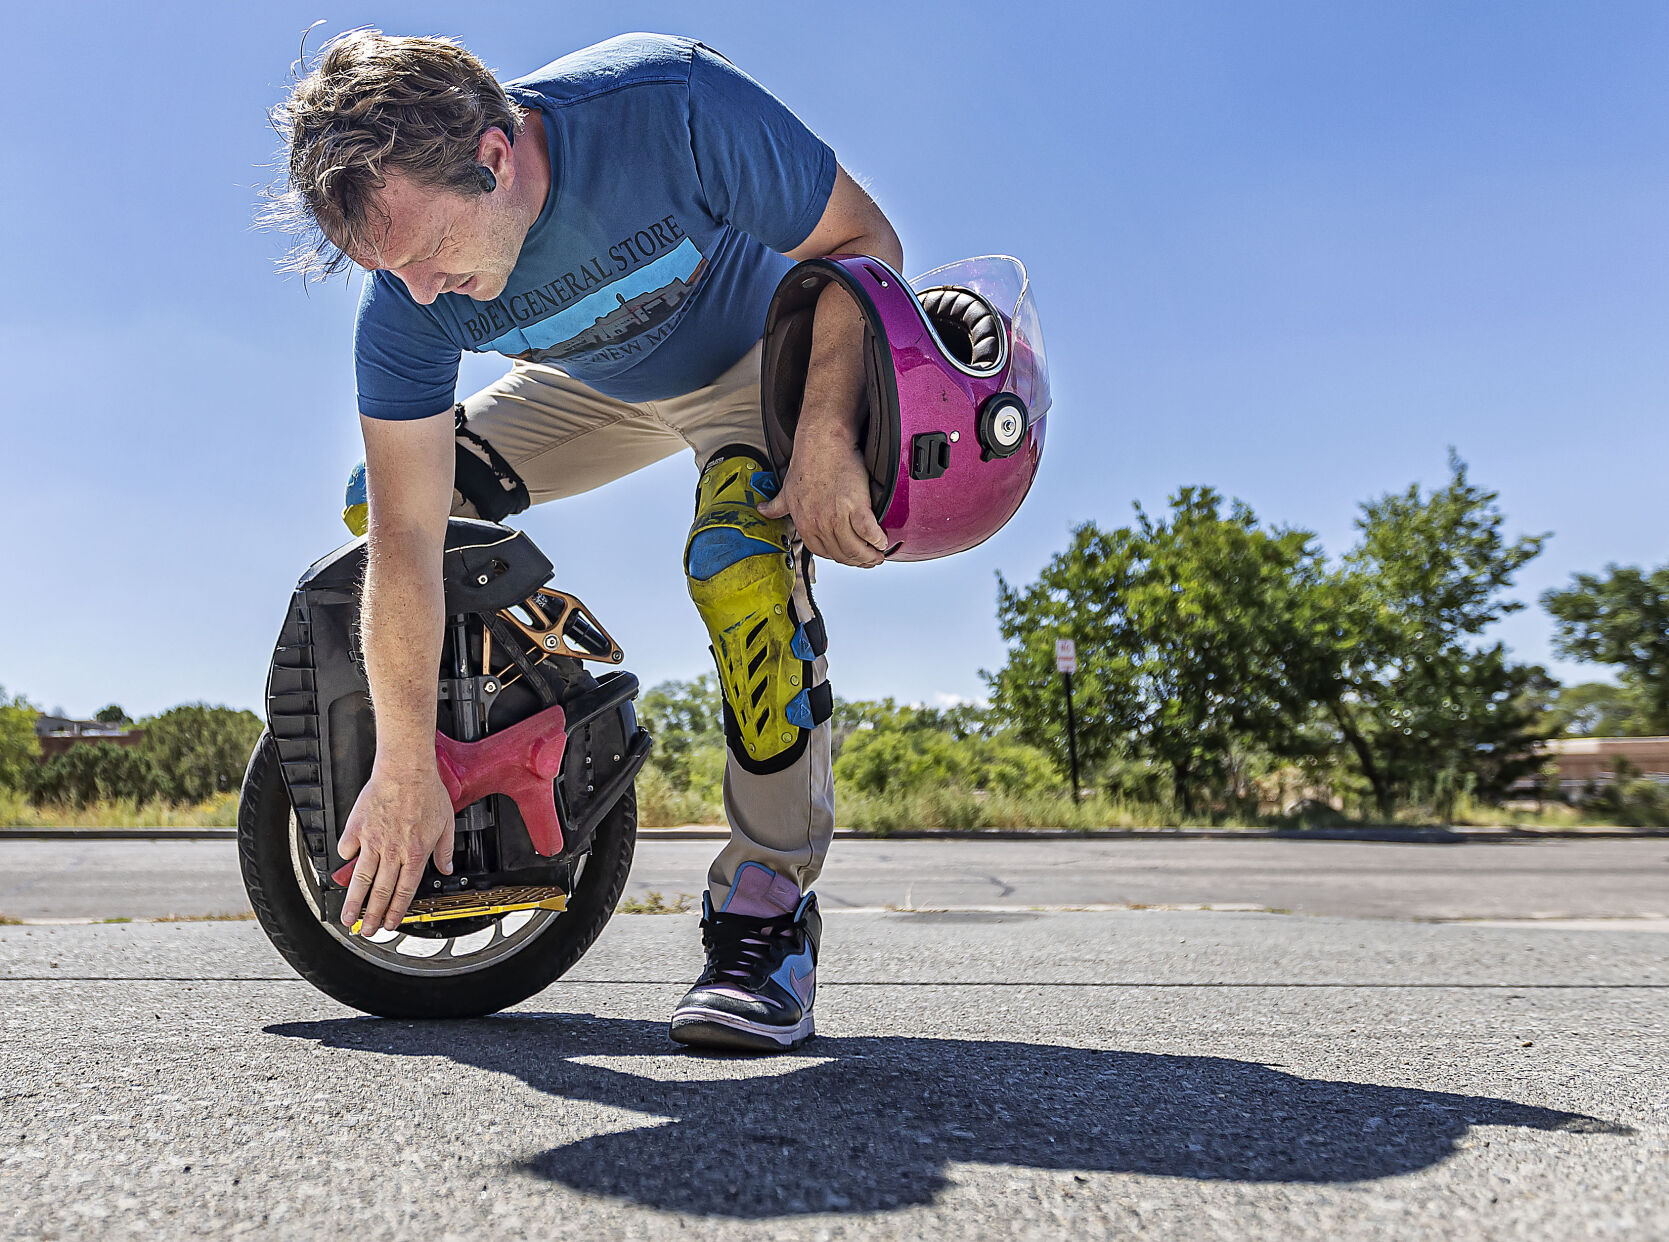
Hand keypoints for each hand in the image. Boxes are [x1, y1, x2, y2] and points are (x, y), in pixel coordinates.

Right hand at [335, 760, 455, 932]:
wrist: (405, 768)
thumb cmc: (427, 791)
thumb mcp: (447, 823)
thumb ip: (445, 850)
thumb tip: (446, 868)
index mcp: (416, 853)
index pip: (405, 891)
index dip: (396, 911)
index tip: (389, 924)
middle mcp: (393, 851)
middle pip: (381, 891)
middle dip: (372, 916)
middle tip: (366, 931)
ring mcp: (373, 840)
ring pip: (361, 878)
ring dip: (353, 901)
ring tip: (347, 918)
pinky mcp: (357, 827)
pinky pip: (347, 848)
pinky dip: (346, 858)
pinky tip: (346, 864)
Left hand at [757, 429, 887, 567]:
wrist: (822, 442)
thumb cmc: (808, 461)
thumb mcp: (786, 489)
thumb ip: (776, 505)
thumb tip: (762, 510)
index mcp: (804, 523)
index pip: (823, 552)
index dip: (839, 557)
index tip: (849, 555)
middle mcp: (819, 524)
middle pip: (842, 554)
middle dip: (857, 560)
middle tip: (869, 558)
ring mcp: (837, 517)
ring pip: (856, 549)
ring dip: (869, 555)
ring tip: (878, 552)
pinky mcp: (856, 507)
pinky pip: (869, 533)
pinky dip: (877, 539)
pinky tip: (882, 540)